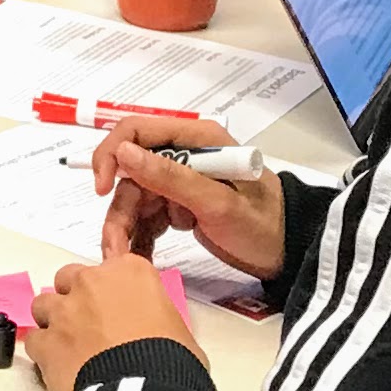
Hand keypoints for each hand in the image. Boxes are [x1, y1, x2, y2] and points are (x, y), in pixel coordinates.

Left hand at [27, 255, 205, 390]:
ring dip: (53, 322)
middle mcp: (91, 283)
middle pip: (67, 279)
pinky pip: (34, 340)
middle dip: (74, 298)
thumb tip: (148, 331)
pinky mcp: (46, 341)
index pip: (110, 264)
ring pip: (43, 306)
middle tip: (88, 324)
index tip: (110, 302)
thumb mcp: (178, 327)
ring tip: (68, 347)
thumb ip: (154, 316)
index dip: (107, 287)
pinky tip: (58, 368)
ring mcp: (64, 311)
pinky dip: (43, 352)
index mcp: (128, 272)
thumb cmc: (172, 360)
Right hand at [94, 122, 284, 278]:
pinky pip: (147, 218)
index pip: (135, 131)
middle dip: (119, 210)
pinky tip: (139, 259)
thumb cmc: (262, 224)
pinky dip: (140, 238)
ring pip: (134, 199)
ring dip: (125, 228)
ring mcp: (180, 182)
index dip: (111, 155)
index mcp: (195, 139)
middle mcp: (184, 154)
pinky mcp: (179, 207)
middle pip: (130, 174)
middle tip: (114, 248)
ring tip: (123, 259)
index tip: (101, 188)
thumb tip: (122, 154)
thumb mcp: (216, 203)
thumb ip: (169, 176)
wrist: (289, 254)